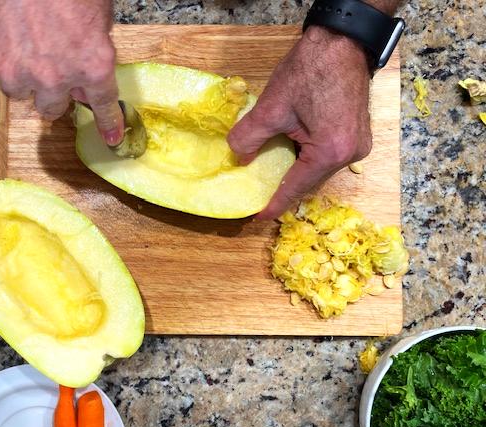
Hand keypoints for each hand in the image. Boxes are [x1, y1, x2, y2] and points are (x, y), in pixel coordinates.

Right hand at [0, 0, 123, 145]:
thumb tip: (84, 77)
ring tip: (22, 40)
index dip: (108, 122)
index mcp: (91, 65)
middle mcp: (53, 77)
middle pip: (51, 108)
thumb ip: (94, 48)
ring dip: (22, 73)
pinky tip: (2, 28)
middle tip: (48, 67)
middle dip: (52, 91)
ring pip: (18, 90)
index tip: (110, 136)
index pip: (102, 105)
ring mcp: (15, 71)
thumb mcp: (96, 13)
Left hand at [228, 26, 372, 218]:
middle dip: (285, 186)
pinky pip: (328, 155)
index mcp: (330, 152)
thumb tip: (238, 158)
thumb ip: (250, 138)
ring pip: (319, 168)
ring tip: (273, 174)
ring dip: (297, 170)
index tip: (259, 216)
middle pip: (310, 180)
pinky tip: (291, 153)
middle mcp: (349, 155)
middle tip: (262, 195)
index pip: (296, 186)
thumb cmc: (309, 71)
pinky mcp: (357, 134)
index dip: (276, 203)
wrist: (342, 41)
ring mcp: (357, 144)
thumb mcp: (271, 107)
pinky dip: (308, 157)